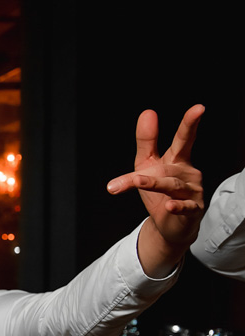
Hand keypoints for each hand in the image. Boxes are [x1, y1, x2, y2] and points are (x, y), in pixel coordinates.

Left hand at [107, 105, 205, 248]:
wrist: (170, 225)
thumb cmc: (159, 192)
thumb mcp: (148, 164)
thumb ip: (147, 141)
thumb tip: (147, 112)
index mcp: (178, 160)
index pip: (184, 139)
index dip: (190, 123)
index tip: (199, 108)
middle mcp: (188, 173)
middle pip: (171, 162)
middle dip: (178, 142)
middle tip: (186, 121)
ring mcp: (192, 191)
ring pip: (172, 185)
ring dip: (154, 183)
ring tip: (137, 181)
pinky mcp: (192, 210)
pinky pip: (185, 207)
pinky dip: (178, 206)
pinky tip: (170, 206)